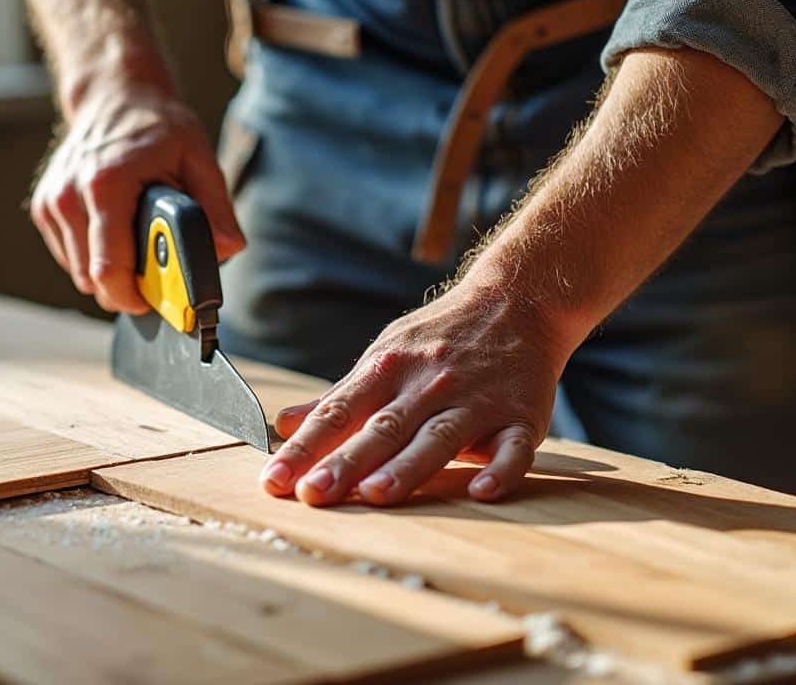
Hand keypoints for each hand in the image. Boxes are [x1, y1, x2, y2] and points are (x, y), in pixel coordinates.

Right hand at [31, 78, 245, 312]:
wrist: (114, 96)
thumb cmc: (158, 127)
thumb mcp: (198, 157)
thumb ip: (215, 208)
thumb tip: (226, 249)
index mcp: (107, 184)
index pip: (109, 268)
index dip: (135, 296)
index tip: (157, 300)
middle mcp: (70, 195)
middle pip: (92, 279)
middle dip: (126, 288)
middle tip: (154, 275)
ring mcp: (52, 202)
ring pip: (79, 273)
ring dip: (109, 272)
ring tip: (135, 242)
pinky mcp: (43, 208)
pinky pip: (69, 257)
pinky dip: (92, 257)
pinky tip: (113, 230)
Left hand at [259, 285, 568, 505]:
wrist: (518, 300)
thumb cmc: (439, 337)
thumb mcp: (384, 355)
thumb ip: (339, 398)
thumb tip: (283, 425)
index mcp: (387, 371)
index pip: (336, 413)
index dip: (304, 448)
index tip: (274, 481)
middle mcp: (428, 385)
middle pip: (381, 429)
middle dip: (345, 463)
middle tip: (313, 495)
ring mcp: (476, 401)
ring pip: (437, 437)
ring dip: (407, 466)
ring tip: (376, 495)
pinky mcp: (521, 416)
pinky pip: (513, 446)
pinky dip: (500, 468)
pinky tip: (483, 491)